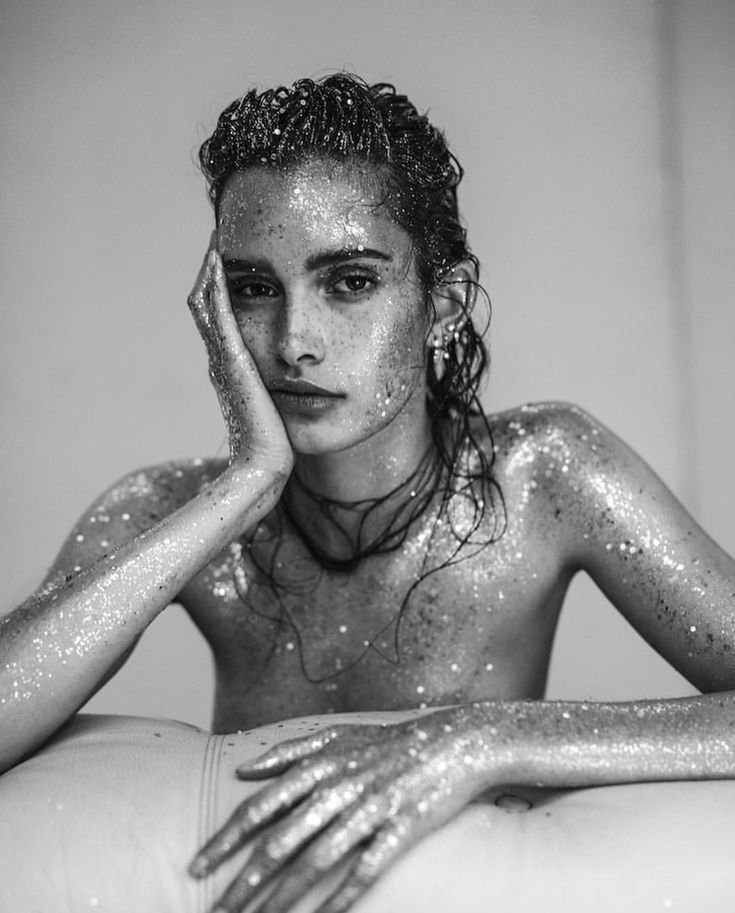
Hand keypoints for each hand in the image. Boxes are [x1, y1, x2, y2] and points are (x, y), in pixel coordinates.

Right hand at [188, 237, 292, 475]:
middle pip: (204, 305)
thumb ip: (275, 387)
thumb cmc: (276, 441)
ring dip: (209, 271)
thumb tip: (295, 377)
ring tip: (216, 240)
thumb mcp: (276, 404)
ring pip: (204, 304)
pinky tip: (219, 262)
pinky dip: (215, 287)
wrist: (266, 463)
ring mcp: (220, 360)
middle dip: (211, 272)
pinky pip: (217, 315)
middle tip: (218, 238)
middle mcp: (218, 360)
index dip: (220, 289)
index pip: (218, 318)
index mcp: (229, 368)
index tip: (232, 260)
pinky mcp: (230, 361)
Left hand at [189, 709, 495, 912]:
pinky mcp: (398, 833)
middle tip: (215, 910)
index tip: (197, 867)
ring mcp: (367, 812)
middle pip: (279, 843)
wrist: (451, 743)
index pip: (259, 809)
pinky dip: (339, 900)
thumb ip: (288, 751)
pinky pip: (363, 873)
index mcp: (318, 767)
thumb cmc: (387, 743)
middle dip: (242, 881)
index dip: (226, 840)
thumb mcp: (336, 736)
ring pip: (313, 864)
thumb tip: (243, 770)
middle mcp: (337, 790)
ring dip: (279, 899)